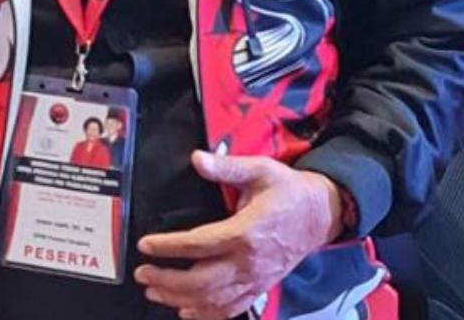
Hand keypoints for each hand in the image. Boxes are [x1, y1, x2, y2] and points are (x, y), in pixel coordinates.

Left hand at [133, 151, 343, 319]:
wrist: (320, 214)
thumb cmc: (288, 191)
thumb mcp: (260, 170)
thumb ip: (227, 167)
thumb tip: (197, 159)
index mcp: (246, 232)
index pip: (198, 244)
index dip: (168, 247)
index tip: (146, 244)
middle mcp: (249, 262)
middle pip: (200, 281)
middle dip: (167, 280)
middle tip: (142, 273)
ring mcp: (255, 279)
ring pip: (212, 300)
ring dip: (180, 299)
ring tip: (154, 291)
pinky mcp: (260, 287)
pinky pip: (231, 309)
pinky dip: (207, 314)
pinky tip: (187, 311)